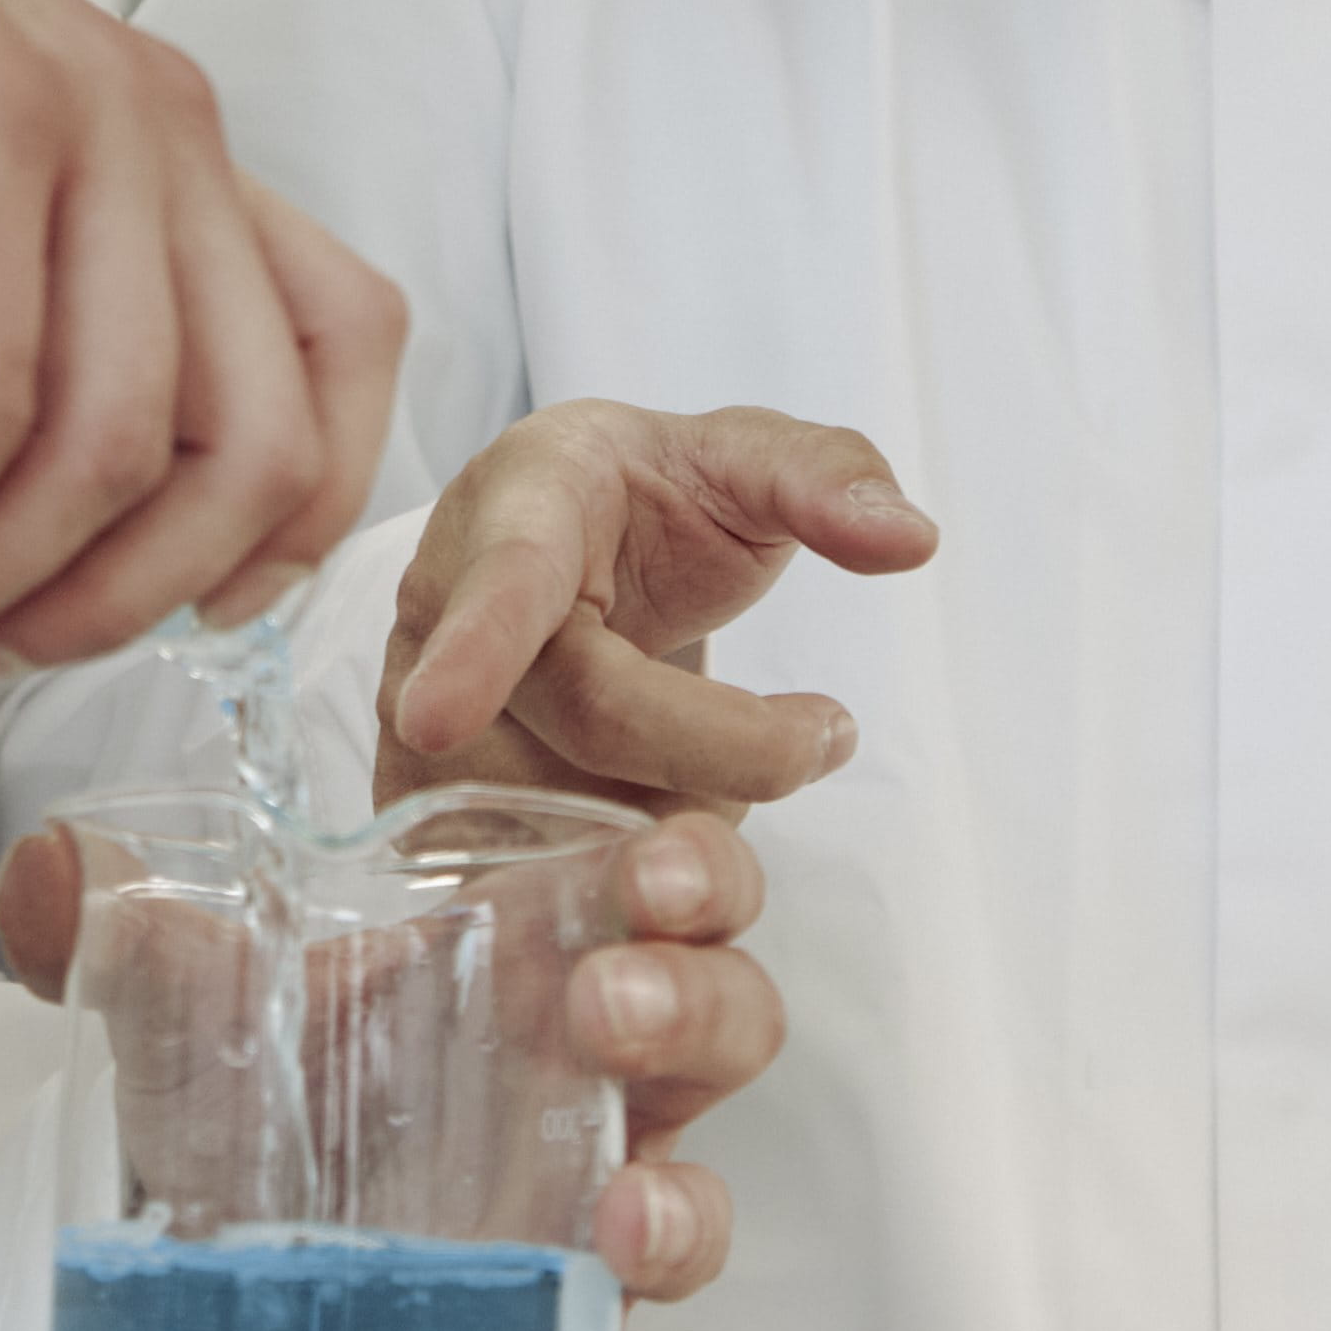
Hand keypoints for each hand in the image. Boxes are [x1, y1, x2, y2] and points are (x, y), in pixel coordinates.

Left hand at [0, 809, 782, 1330]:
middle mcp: (584, 1083)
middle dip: (691, 1006)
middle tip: (607, 1007)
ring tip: (618, 1220)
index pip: (669, 886)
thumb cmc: (248, 1081)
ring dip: (685, 1210)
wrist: (199, 1233)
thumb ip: (120, 922)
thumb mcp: (181, 993)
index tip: (656, 869)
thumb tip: (42, 871)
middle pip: (723, 1022)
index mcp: (534, 957)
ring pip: (697, 1203)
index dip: (695, 870)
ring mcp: (579, 1219)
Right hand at [378, 402, 938, 812]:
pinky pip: (546, 872)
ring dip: (682, 799)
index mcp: (519, 501)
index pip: (500, 582)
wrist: (567, 545)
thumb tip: (911, 540)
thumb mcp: (740, 458)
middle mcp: (439, 611)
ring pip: (575, 817)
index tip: (439, 720)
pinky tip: (659, 791)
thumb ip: (827, 477)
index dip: (474, 652)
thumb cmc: (648, 501)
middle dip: (728, 746)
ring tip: (716, 738)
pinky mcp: (429, 811)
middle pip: (589, 722)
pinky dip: (634, 849)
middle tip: (828, 732)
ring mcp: (419, 720)